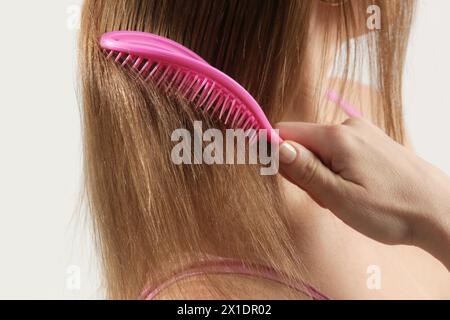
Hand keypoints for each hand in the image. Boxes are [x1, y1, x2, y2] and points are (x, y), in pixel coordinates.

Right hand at [276, 118, 449, 268]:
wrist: (440, 211)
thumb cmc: (391, 210)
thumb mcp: (338, 198)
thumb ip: (304, 170)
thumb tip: (274, 145)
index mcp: (336, 137)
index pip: (285, 132)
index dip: (279, 156)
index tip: (292, 181)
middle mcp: (349, 126)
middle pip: (303, 142)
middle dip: (305, 170)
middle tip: (328, 197)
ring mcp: (364, 132)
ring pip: (322, 149)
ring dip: (323, 173)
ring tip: (348, 196)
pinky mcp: (373, 141)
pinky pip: (340, 151)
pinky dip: (339, 170)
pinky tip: (358, 188)